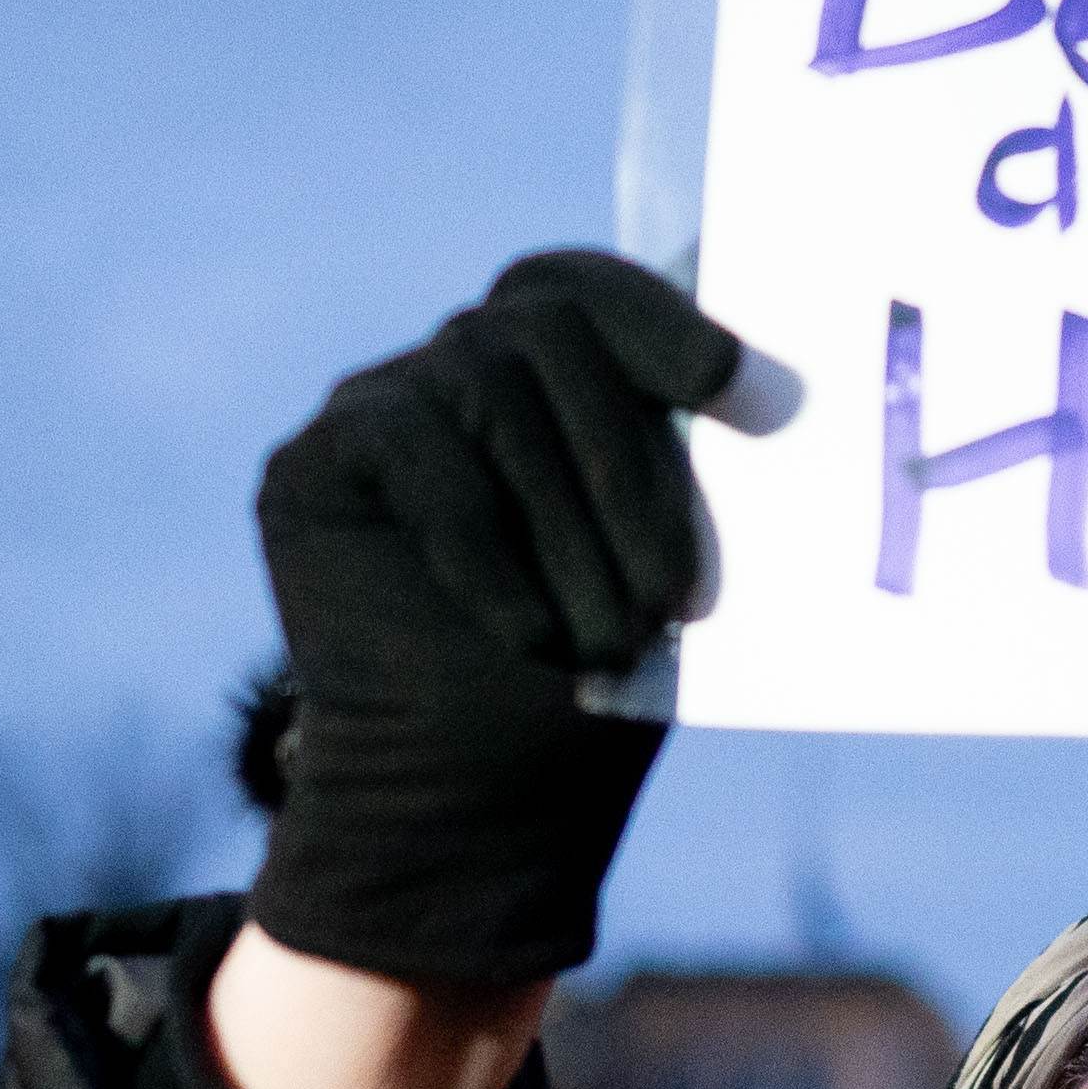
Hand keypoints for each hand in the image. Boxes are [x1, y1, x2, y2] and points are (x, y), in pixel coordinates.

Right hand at [248, 249, 748, 984]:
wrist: (477, 800)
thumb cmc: (593, 679)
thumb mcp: (666, 561)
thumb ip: (688, 464)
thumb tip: (772, 391)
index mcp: (559, 374)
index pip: (596, 288)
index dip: (662, 316)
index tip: (736, 388)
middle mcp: (467, 365)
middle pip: (550, 329)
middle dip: (627, 464)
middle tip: (675, 596)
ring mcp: (386, 401)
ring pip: (486, 384)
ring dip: (566, 526)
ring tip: (609, 641)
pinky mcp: (315, 459)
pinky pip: (414, 450)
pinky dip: (483, 549)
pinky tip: (526, 635)